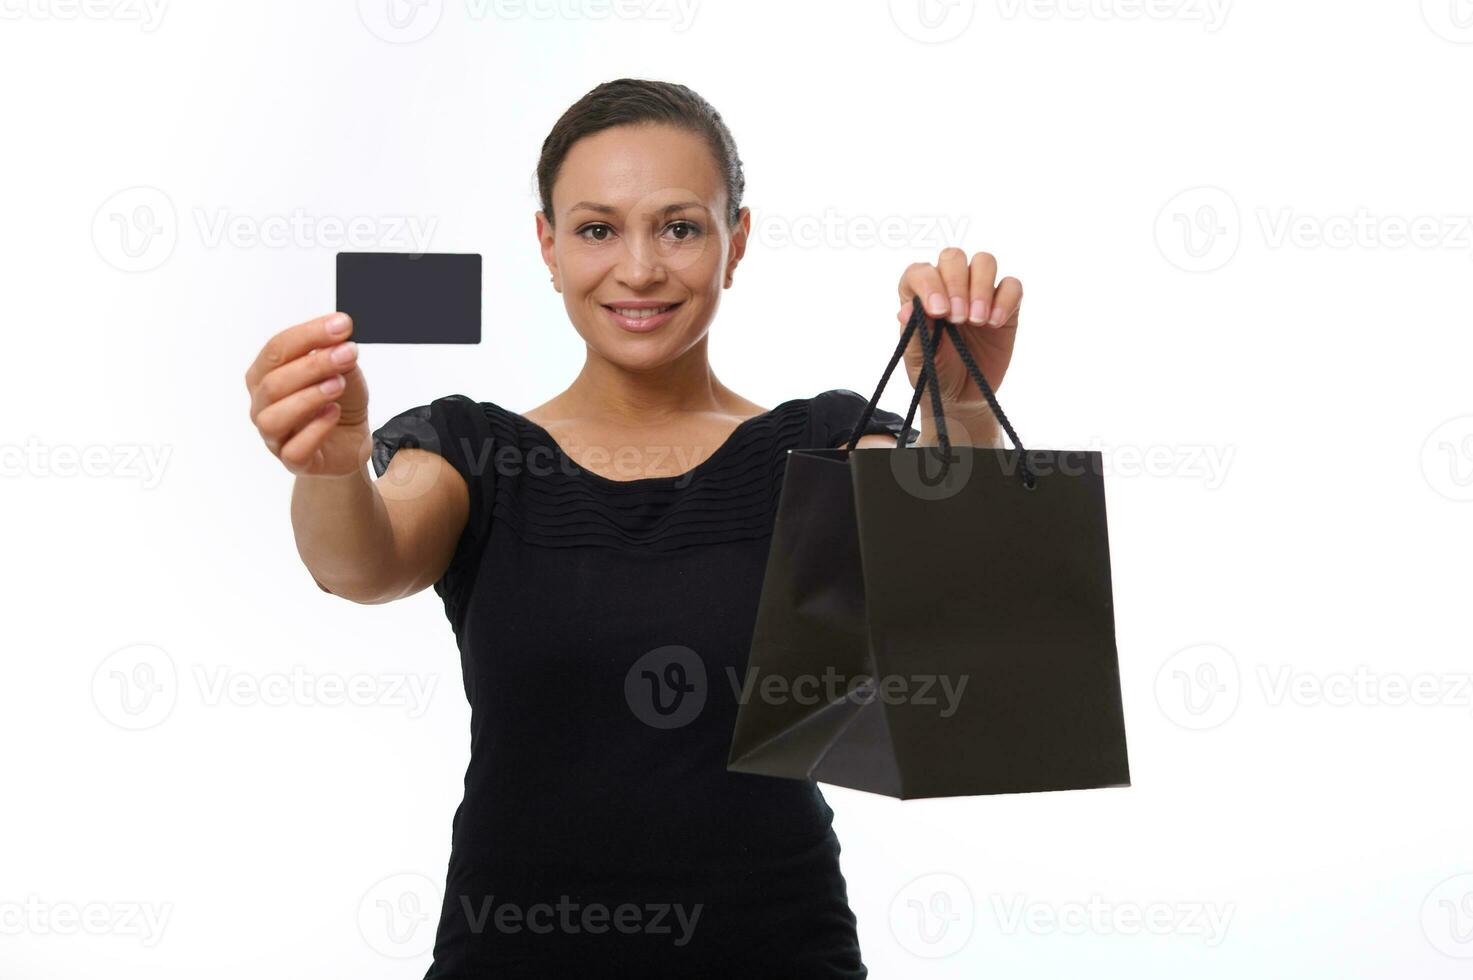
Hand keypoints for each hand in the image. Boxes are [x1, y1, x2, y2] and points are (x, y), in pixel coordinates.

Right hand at [245, 313, 368, 475]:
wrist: (352, 440)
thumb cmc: (338, 401)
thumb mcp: (342, 371)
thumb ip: (335, 353)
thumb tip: (337, 334)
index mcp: (265, 375)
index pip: (277, 349)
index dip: (309, 335)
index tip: (342, 325)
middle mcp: (262, 404)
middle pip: (273, 382)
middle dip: (313, 365)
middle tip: (347, 354)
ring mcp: (274, 436)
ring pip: (273, 418)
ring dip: (308, 397)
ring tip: (337, 386)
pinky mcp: (292, 461)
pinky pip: (294, 450)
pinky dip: (315, 430)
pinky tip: (333, 414)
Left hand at [895, 249, 1020, 410]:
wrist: (962, 396)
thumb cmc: (934, 372)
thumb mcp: (919, 358)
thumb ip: (914, 332)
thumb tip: (906, 309)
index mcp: (920, 293)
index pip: (921, 271)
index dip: (930, 284)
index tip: (938, 312)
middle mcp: (949, 285)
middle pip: (954, 258)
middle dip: (956, 284)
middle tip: (958, 318)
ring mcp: (978, 292)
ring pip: (984, 262)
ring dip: (981, 288)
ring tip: (977, 320)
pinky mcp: (1004, 304)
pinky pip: (1012, 286)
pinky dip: (1005, 300)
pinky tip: (994, 323)